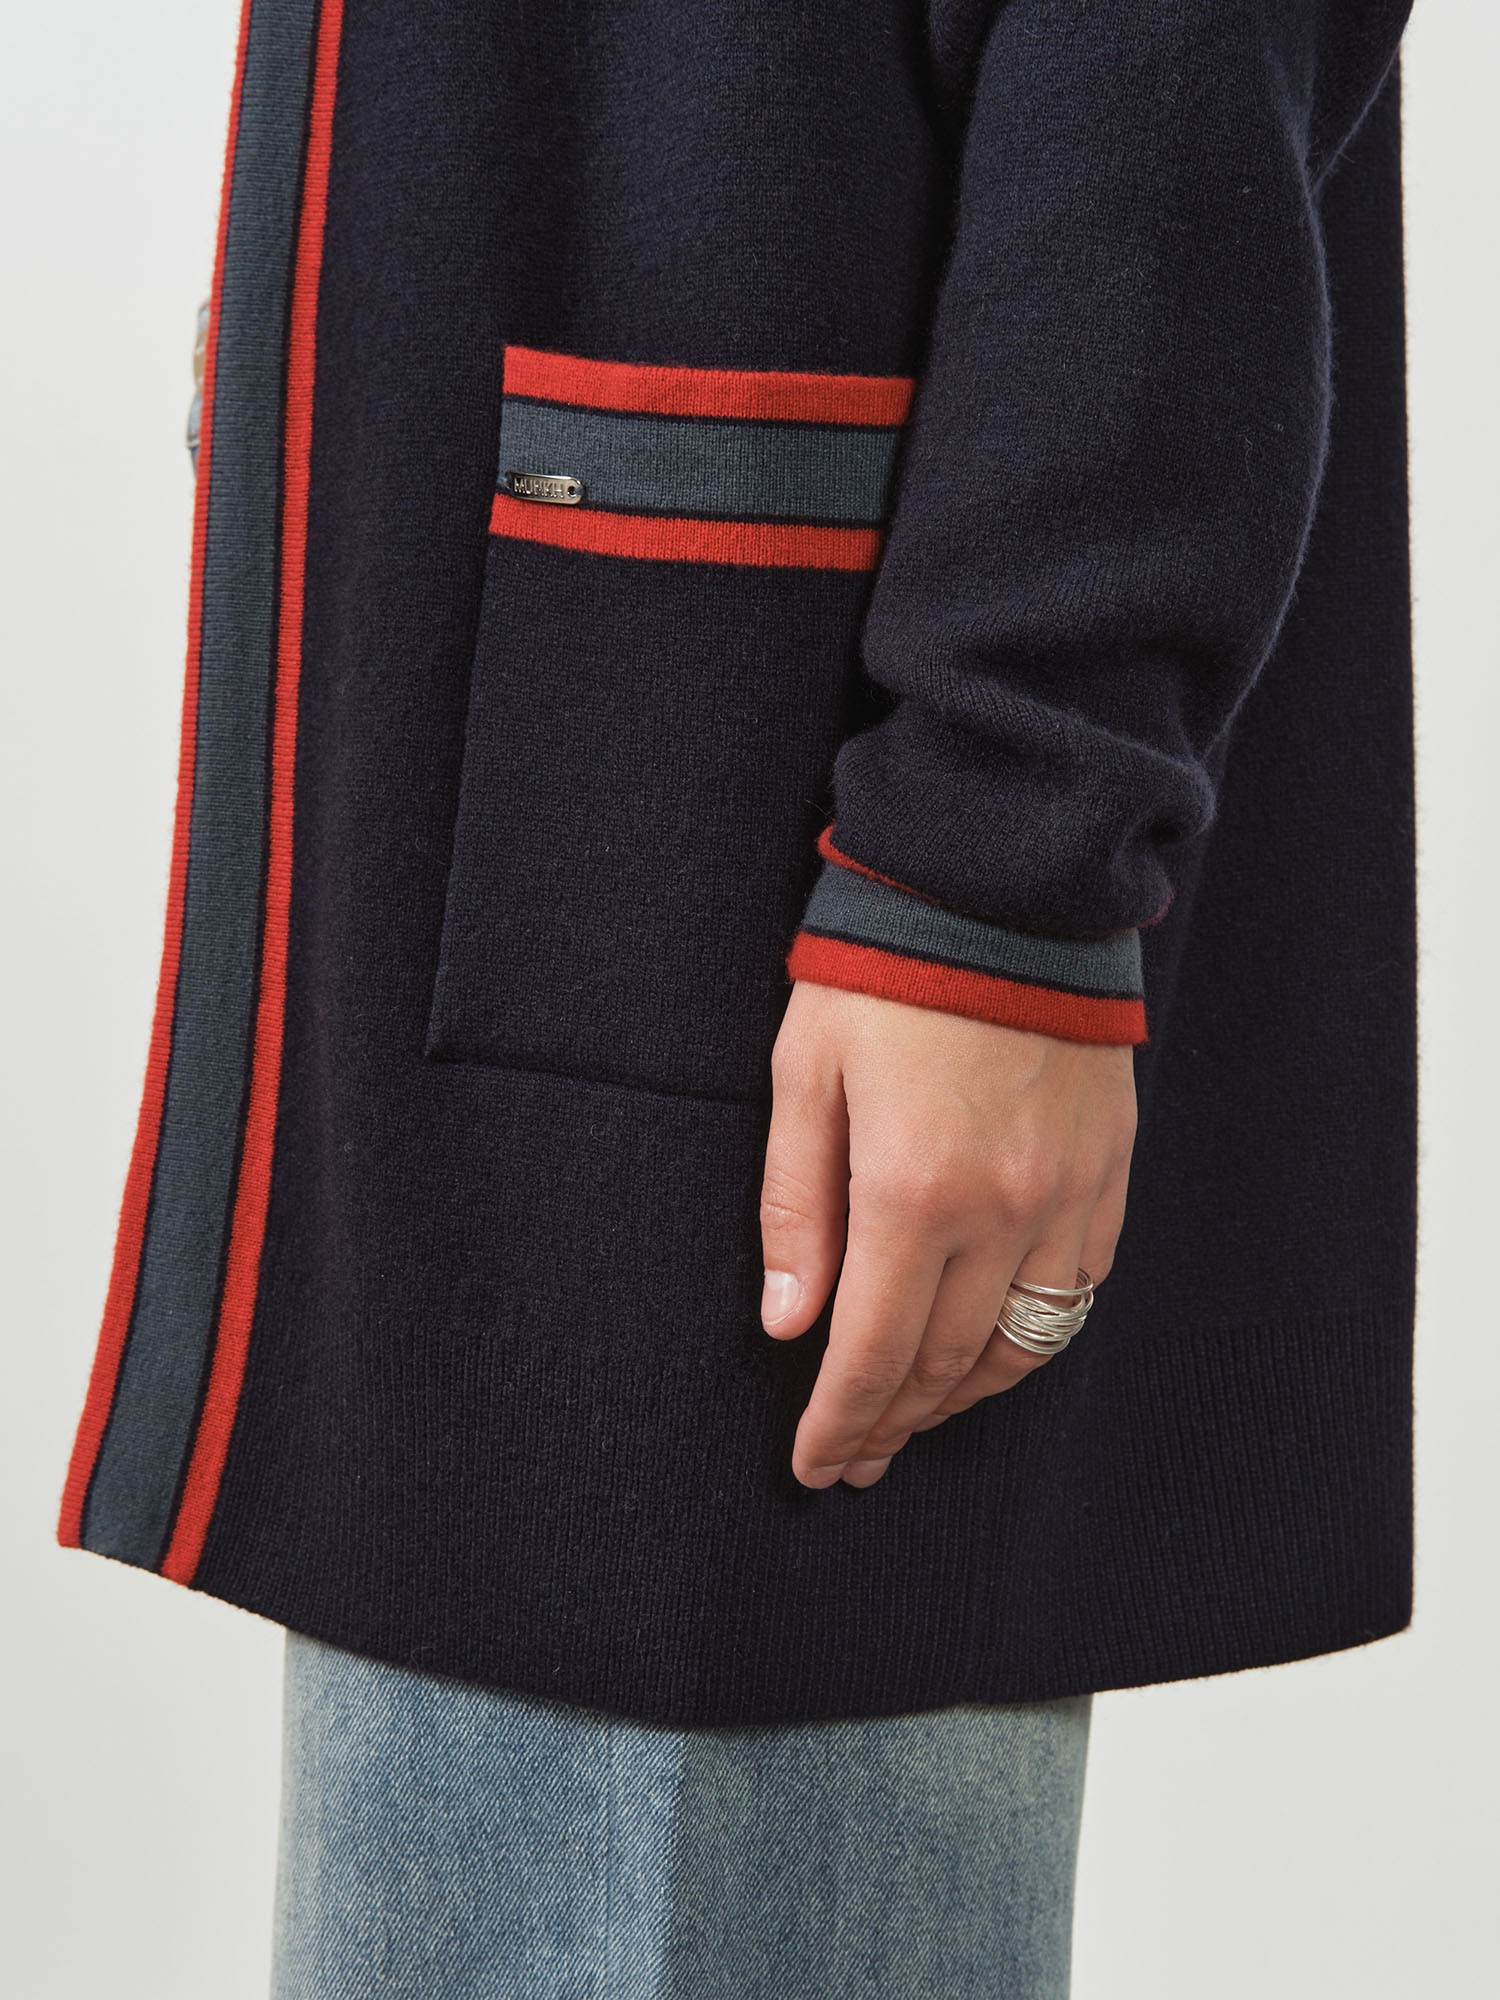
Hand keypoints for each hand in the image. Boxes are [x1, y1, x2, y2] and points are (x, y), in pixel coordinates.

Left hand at [759, 982, 1136, 1488]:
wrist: (1005, 888)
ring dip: (961, 1398)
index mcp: (910, 1191)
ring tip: (916, 1420)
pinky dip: (1033, 1340)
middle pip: (944, 1364)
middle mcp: (1001, 1212)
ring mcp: (1066, 1197)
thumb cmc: (884, 974)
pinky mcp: (1108, 1173)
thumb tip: (788, 1323)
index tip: (815, 1467)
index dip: (839, 1423)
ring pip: (1020, 1345)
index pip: (871, 1353)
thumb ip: (796, 1207)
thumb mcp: (806, 1077)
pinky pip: (1079, 1292)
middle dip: (891, 1424)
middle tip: (855, 1459)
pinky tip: (996, 1353)